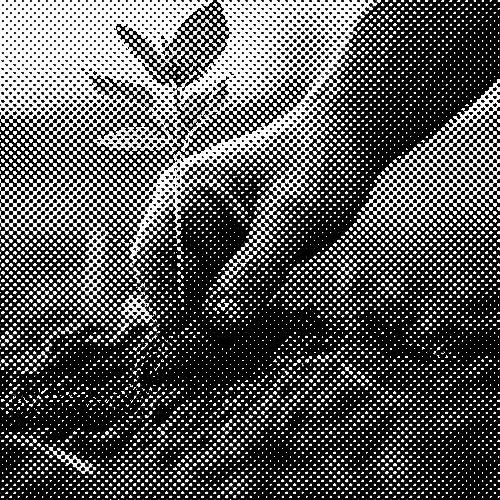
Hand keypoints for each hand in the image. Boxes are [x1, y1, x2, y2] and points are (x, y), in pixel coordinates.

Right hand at [131, 108, 377, 381]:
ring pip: (200, 295)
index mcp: (184, 194)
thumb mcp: (291, 214)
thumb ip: (255, 267)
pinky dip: (237, 316)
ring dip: (215, 323)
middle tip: (212, 358)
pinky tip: (254, 339)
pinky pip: (227, 295)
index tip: (178, 334)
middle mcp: (189, 219)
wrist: (349, 142)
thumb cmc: (315, 160)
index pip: (150, 253)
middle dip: (189, 319)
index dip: (156, 296)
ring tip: (235, 354)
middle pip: (172, 281)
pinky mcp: (237, 257)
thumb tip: (219, 324)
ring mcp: (214, 240)